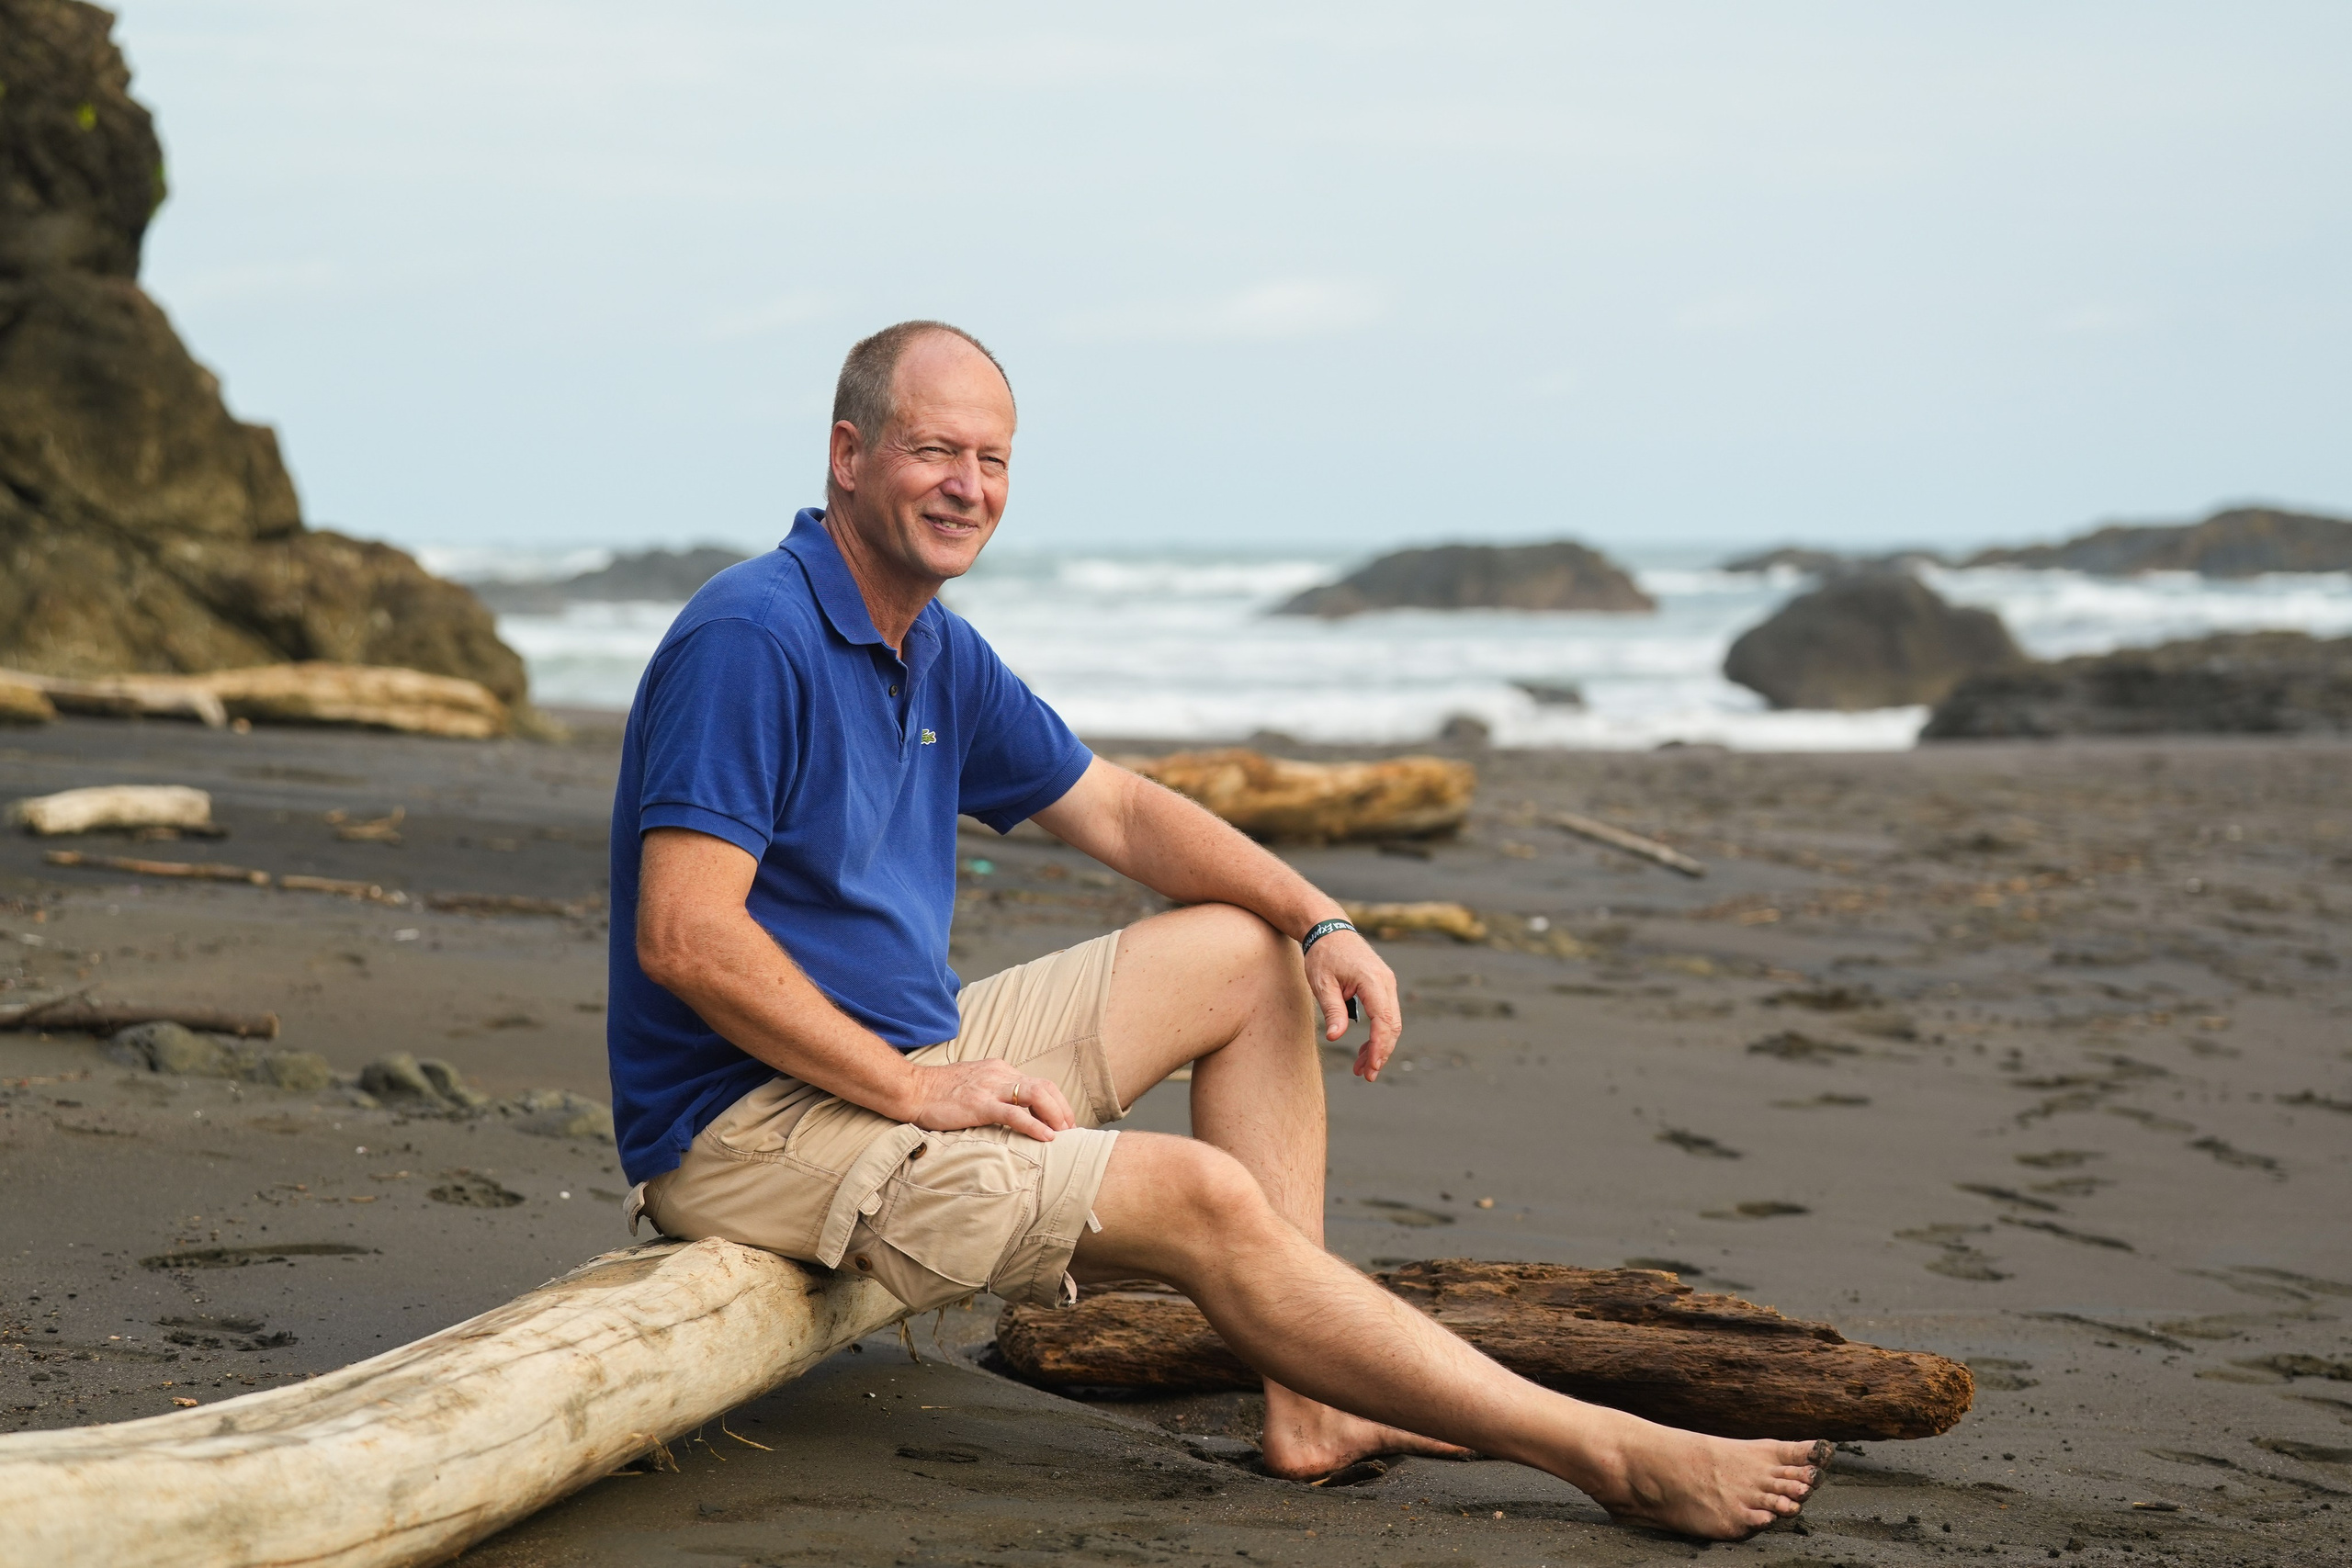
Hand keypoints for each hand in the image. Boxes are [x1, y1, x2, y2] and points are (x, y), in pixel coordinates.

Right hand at [899, 1057, 1075, 1142]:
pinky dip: (1034, 1125)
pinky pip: (1014, 1114)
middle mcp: (999, 1074)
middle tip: (1071, 1130)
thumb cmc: (938, 1091)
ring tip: (1064, 1134)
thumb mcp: (972, 1083)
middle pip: (1044, 1087)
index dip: (1055, 1101)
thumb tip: (1010, 1108)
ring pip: (1035, 1096)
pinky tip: (1046, 1137)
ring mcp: (990, 1088)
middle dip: (1061, 1109)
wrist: (912, 1089)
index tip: (1063, 1120)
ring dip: (1055, 1115)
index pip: (1037, 1082)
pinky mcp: (980, 1105)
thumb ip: (992, 1090)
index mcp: (999, 1069)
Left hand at [1303, 929, 1401, 1080]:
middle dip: (1382, 1053)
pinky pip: (1386, 1014)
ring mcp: (1387, 983)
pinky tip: (1366, 1050)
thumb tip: (1336, 1037)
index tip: (1371, 1068)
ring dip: (1380, 1046)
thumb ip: (1332, 1010)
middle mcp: (1386, 982)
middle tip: (1366, 1075)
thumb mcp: (1321, 983)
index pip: (1383, 1020)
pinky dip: (1378, 1034)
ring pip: (1391, 1022)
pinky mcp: (1382, 986)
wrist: (1328, 929)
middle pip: (1393, 1025)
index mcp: (1372, 980)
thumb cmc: (1323, 954)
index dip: (1379, 1047)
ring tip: (1362, 1068)